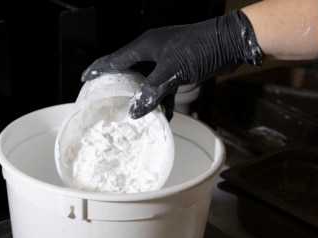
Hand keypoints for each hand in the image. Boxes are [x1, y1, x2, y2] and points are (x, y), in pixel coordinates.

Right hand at [81, 10, 262, 119]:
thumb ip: (152, 91)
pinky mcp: (181, 67)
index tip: (86, 78)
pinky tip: (163, 115)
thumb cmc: (201, 48)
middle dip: (120, 85)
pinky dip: (162, 100)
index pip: (115, 58)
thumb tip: (135, 111)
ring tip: (134, 113)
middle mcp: (154, 50)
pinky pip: (165, 86)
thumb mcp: (172, 71)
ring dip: (143, 96)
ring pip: (148, 80)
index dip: (100, 69)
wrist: (231, 42)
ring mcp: (168, 58)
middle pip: (130, 69)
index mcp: (146, 45)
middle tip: (107, 99)